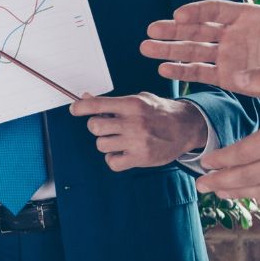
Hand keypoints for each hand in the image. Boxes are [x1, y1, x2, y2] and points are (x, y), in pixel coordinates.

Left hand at [68, 93, 210, 170]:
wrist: (186, 127)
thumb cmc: (159, 111)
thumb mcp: (139, 99)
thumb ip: (113, 102)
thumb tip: (85, 98)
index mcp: (133, 104)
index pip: (97, 105)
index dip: (80, 107)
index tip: (74, 109)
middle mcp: (134, 123)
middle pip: (95, 127)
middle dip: (96, 126)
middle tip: (105, 125)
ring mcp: (137, 142)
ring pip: (101, 144)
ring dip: (106, 142)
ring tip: (119, 138)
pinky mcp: (141, 159)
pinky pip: (112, 162)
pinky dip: (113, 158)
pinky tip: (123, 151)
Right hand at [141, 0, 259, 84]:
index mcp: (247, 16)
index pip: (215, 10)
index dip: (197, 11)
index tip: (179, 13)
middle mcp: (233, 35)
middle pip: (197, 29)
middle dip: (173, 30)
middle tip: (150, 29)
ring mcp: (230, 57)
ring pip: (194, 51)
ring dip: (170, 50)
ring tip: (146, 48)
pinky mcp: (231, 78)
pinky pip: (202, 74)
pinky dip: (183, 72)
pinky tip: (164, 69)